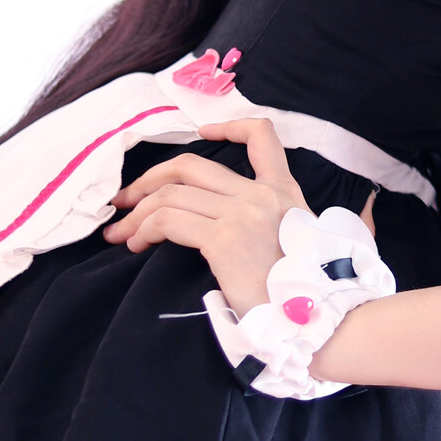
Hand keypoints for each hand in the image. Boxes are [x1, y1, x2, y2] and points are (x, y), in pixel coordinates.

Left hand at [102, 118, 308, 317]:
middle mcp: (263, 194)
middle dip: (149, 178)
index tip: (204, 133)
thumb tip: (234, 229)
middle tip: (127, 199)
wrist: (320, 314)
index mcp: (284, 191)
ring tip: (120, 233)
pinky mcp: (225, 239)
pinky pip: (168, 221)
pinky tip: (137, 244)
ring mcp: (243, 213)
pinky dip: (143, 229)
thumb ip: (273, 222)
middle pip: (191, 165)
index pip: (262, 137)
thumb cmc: (307, 289)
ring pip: (171, 193)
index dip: (230, 126)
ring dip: (136, 212)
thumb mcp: (301, 240)